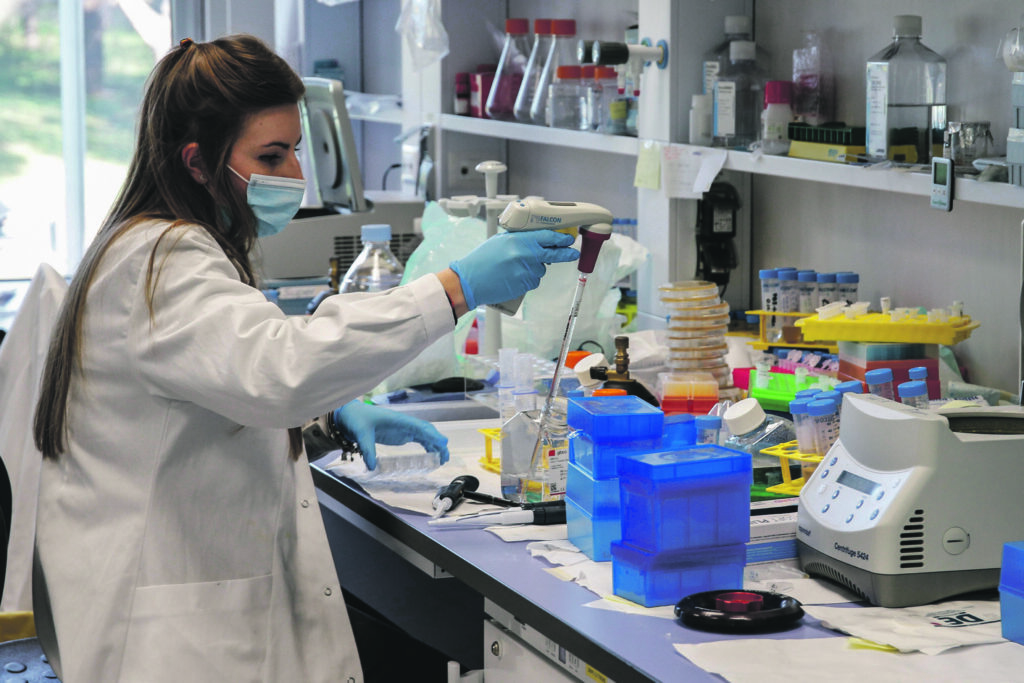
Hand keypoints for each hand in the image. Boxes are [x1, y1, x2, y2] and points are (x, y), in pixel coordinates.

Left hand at [333, 400, 449, 470]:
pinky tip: (431, 455)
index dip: (432, 434)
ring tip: (442, 459)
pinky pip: (419, 438)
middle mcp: (404, 423)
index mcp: (398, 419)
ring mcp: (404, 428)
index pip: (418, 426)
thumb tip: (372, 466)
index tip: (443, 443)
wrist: (351, 416)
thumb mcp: (361, 434)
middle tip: (445, 456)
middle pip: (426, 430)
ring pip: (425, 435)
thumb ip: (367, 449)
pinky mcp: (401, 434)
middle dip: (438, 442)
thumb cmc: (357, 420)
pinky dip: (427, 446)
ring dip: (435, 445)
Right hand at [449, 230, 578, 308]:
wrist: (470, 281)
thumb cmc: (482, 260)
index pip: (547, 237)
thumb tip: (539, 239)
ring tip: (516, 268)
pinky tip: (514, 277)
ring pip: (541, 270)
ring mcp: (526, 272)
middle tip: (573, 253)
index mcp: (519, 240)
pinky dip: (528, 279)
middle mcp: (525, 255)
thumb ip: (520, 239)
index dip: (561, 238)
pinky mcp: (524, 286)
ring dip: (536, 268)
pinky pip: (534, 281)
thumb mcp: (500, 241)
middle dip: (566, 254)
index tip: (569, 239)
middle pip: (553, 254)